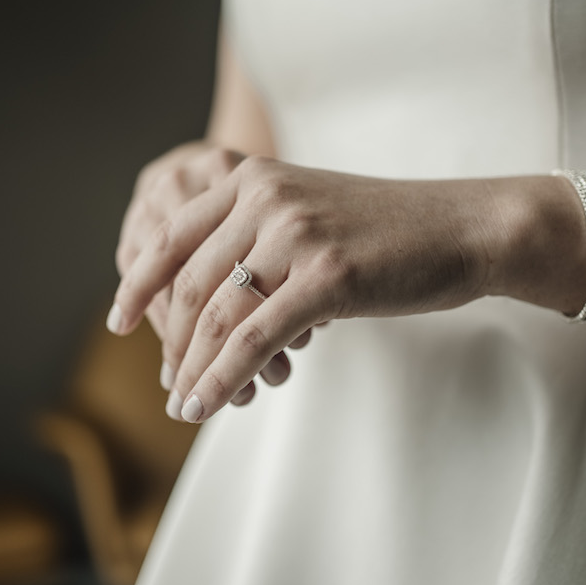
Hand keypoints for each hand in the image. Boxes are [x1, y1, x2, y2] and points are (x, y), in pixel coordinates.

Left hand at [109, 156, 505, 422]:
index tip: (121, 320)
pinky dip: (222, 378)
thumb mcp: (311, 217)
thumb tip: (215, 304)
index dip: (140, 282)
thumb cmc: (389, 232)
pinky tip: (205, 405)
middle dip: (171, 342)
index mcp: (252, 179)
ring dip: (191, 368)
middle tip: (168, 383)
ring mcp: (294, 233)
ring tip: (184, 405)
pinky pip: (254, 338)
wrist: (464, 226)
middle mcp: (264, 197)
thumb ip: (259, 241)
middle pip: (189, 282)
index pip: (172, 234)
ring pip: (215, 314)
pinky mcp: (326, 275)